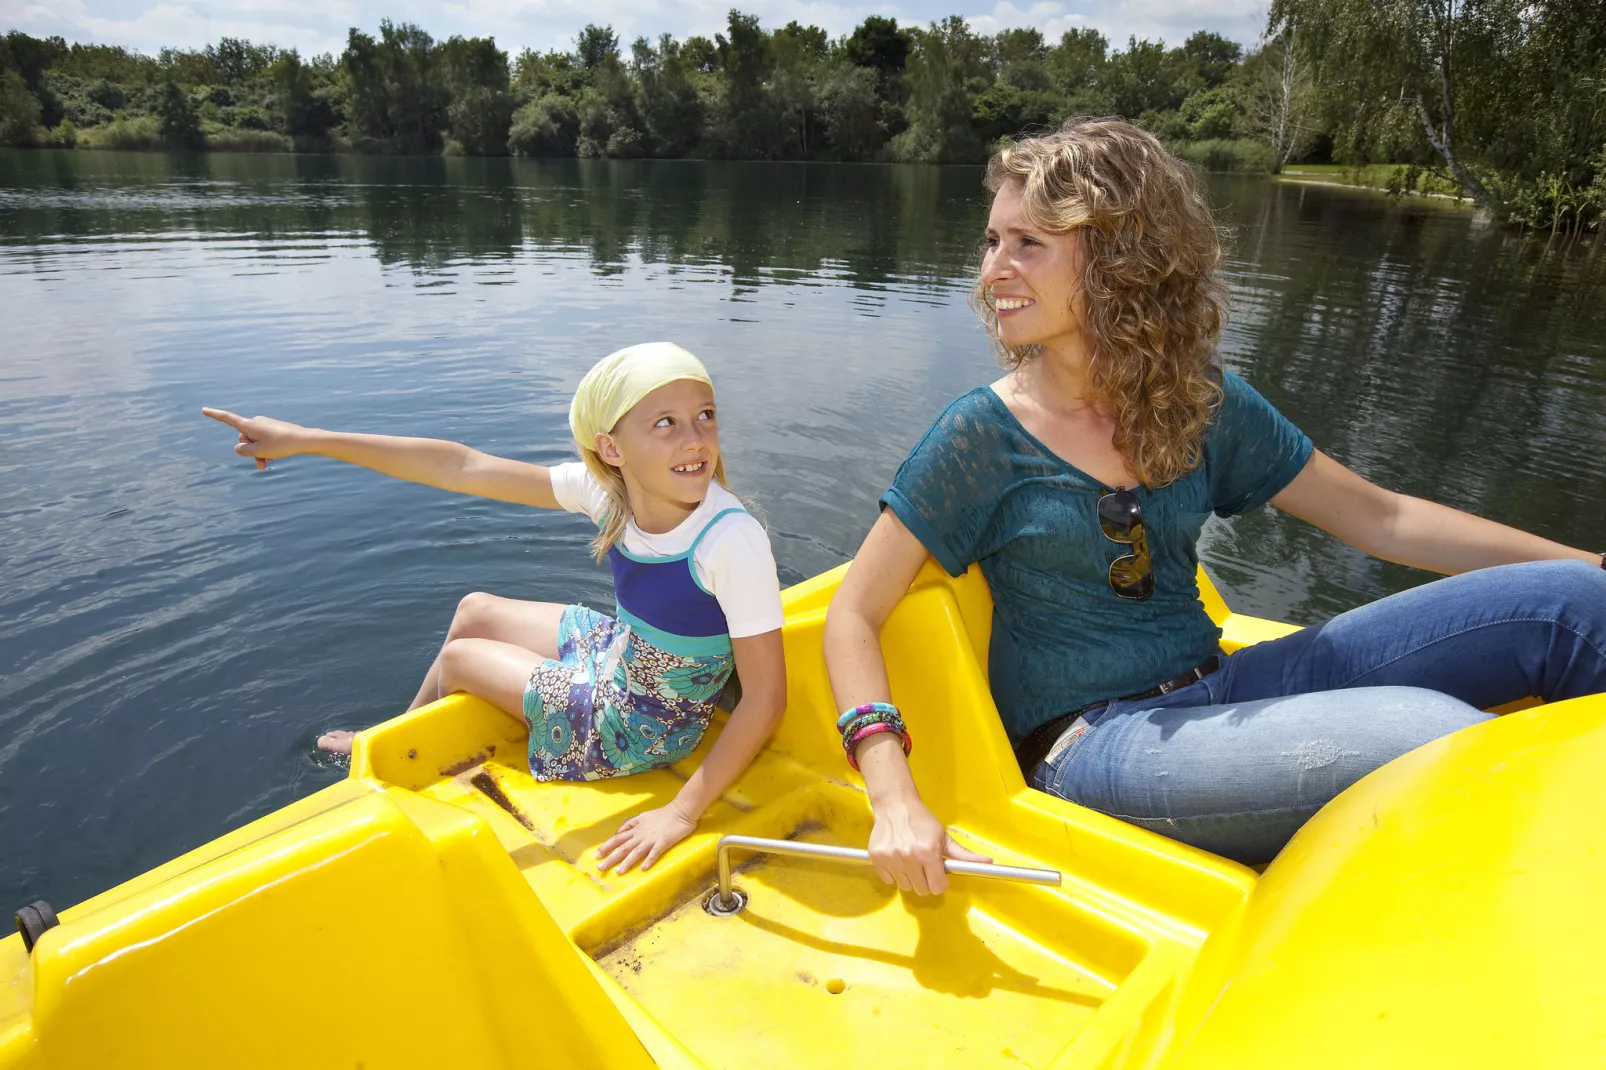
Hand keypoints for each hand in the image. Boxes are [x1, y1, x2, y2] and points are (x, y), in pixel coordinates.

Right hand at [202, 407, 312, 469]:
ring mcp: (264, 425)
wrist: (304, 440)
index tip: (203, 409)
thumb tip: (239, 448)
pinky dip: (265, 449)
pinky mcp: (272, 429)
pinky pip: (263, 441)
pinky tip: (274, 457)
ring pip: (254, 441)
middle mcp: (255, 421)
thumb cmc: (280, 445)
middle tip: (262, 460)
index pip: (228, 419)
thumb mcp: (258, 451)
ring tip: (269, 461)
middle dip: (249, 450)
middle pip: (243, 438)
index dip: (215, 415)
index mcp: (249, 424)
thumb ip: (243, 451)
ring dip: (258, 453)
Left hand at [596, 803, 697, 874]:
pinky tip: (643, 868)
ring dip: (627, 862)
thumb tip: (619, 832)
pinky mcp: (664, 842)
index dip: (607, 846)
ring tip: (619, 872)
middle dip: (611, 857)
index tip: (597, 855)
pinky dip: (649, 860)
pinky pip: (655, 852)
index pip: (618, 838)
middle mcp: (641, 834)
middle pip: (623, 847)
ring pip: (637, 852)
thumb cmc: (662, 814)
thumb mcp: (642, 816)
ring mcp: (652, 839)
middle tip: (600, 867)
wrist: (681, 810)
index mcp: (636, 828)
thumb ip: (630, 824)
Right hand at [867, 797, 991, 895]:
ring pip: (905, 886)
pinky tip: (897, 859)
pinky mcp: (876, 858)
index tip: (938, 875)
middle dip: (925, 881)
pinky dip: (894, 874)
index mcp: (928, 853)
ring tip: (910, 861)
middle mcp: (909, 857)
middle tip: (924, 866)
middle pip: (921, 890)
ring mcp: (891, 859)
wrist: (895, 806)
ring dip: (909, 878)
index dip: (940, 882)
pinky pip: (888, 880)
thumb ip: (964, 855)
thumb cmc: (922, 821)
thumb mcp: (944, 837)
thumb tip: (988, 863)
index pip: (937, 887)